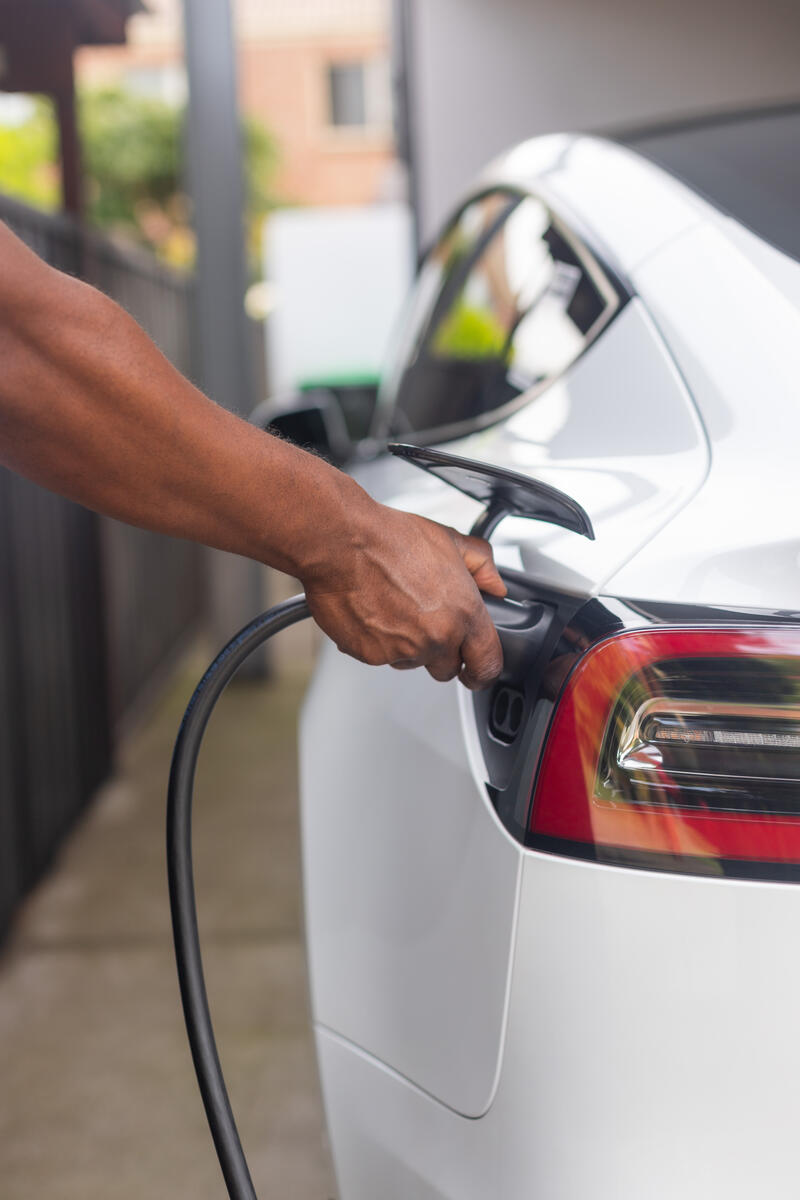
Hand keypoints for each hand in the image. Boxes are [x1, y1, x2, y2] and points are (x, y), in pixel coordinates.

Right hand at [301, 498, 506, 688]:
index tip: (477, 671)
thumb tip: (494, 585)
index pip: (488, 663)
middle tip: (424, 622)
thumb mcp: (449, 540)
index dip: (483, 670)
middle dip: (440, 653)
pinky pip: (380, 657)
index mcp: (464, 612)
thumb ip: (481, 565)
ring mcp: (404, 649)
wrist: (341, 543)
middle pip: (447, 669)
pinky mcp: (372, 654)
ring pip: (412, 662)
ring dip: (407, 645)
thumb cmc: (389, 539)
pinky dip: (377, 641)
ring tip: (393, 607)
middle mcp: (437, 636)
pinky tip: (373, 611)